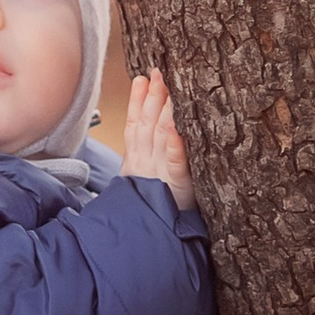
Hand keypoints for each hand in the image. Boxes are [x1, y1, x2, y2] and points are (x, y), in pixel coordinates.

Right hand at [121, 70, 195, 210]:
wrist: (148, 241)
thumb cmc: (154, 210)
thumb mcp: (141, 185)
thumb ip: (143, 160)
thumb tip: (151, 135)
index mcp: (137, 162)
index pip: (136, 125)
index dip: (138, 101)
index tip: (142, 78)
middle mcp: (146, 164)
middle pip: (148, 124)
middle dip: (152, 97)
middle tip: (158, 73)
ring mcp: (160, 174)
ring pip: (160, 136)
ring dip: (163, 111)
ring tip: (166, 89)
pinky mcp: (177, 188)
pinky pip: (177, 164)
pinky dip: (176, 147)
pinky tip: (177, 131)